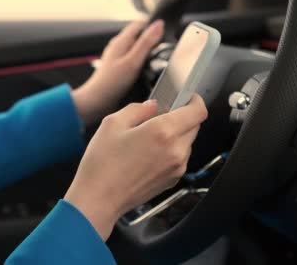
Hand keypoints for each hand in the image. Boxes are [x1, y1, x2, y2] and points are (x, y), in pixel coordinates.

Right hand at [64, 94, 207, 240]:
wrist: (99, 199)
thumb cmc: (102, 164)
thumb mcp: (112, 123)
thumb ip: (137, 109)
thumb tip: (151, 106)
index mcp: (163, 131)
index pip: (197, 111)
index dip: (195, 100)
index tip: (187, 98)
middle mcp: (176, 150)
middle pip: (194, 126)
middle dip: (182, 117)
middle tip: (159, 116)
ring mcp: (176, 167)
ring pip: (187, 142)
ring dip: (175, 135)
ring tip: (148, 138)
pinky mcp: (172, 180)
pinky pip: (179, 158)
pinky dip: (170, 151)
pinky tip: (147, 154)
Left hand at [72, 20, 164, 125]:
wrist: (97, 100)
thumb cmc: (112, 83)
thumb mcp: (133, 61)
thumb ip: (146, 42)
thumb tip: (158, 24)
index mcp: (121, 40)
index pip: (140, 23)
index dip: (154, 26)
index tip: (165, 35)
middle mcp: (117, 45)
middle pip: (139, 34)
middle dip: (151, 39)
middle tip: (161, 51)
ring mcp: (117, 55)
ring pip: (136, 46)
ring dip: (146, 51)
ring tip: (154, 62)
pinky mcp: (118, 66)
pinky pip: (132, 57)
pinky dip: (140, 60)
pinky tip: (144, 70)